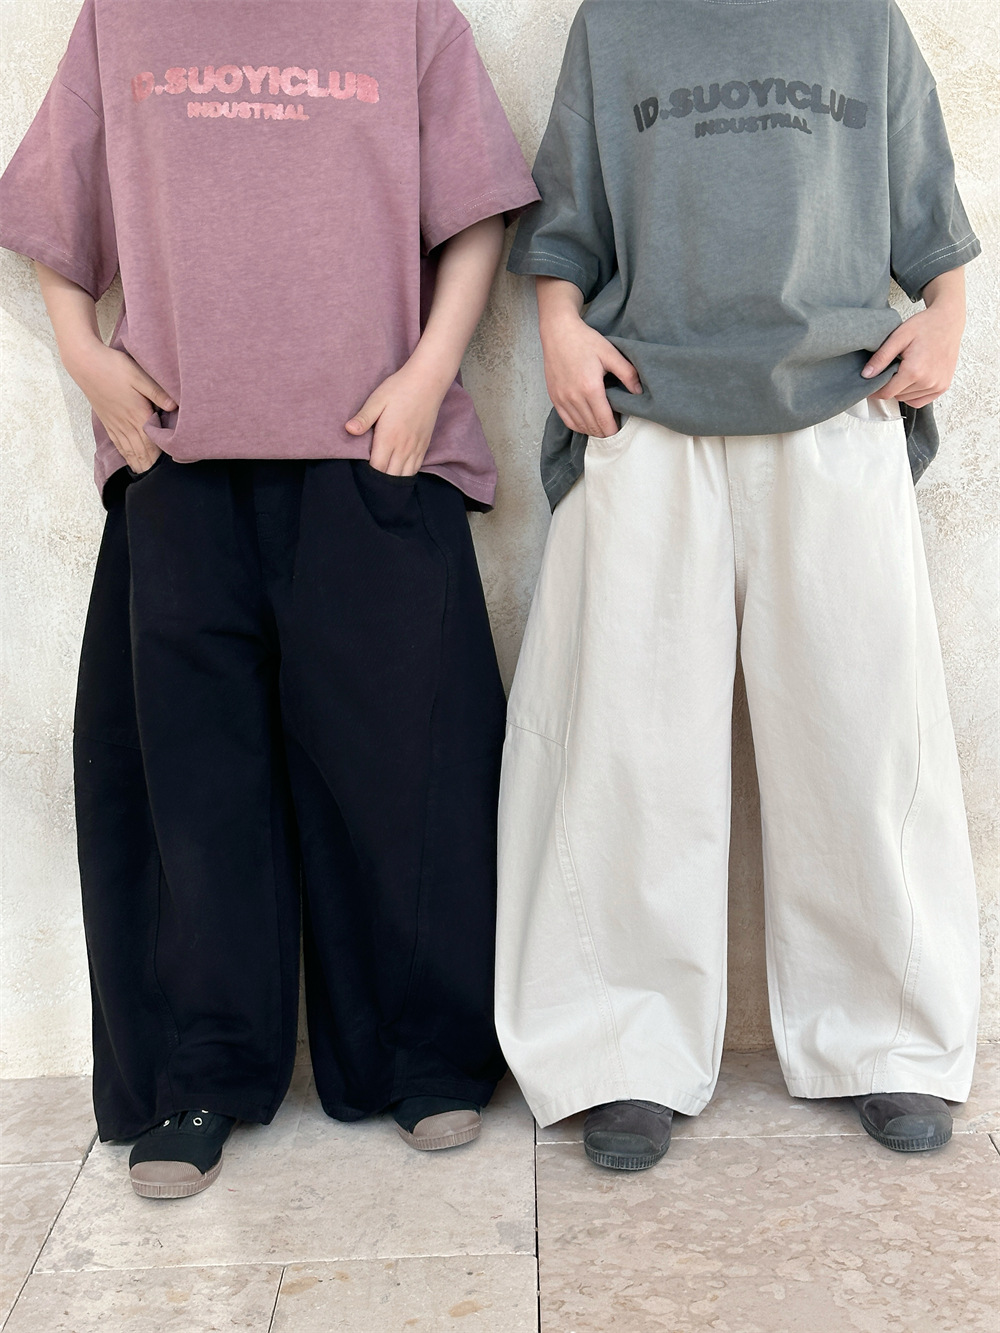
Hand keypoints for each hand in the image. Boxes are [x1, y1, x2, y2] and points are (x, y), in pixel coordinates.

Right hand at [68, 341, 175, 472]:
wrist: (85, 363)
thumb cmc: (114, 366)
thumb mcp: (139, 375)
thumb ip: (157, 392)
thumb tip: (175, 407)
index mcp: (137, 415)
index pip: (152, 443)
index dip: (161, 457)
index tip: (170, 468)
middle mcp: (126, 424)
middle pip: (142, 451)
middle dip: (151, 465)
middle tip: (161, 480)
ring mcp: (115, 424)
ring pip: (129, 450)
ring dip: (139, 464)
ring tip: (147, 477)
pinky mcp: (107, 421)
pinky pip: (118, 443)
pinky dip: (126, 455)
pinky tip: (130, 460)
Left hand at [345, 361, 447, 474]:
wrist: (427, 381)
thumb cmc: (399, 389)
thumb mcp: (377, 400)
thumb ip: (363, 418)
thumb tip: (348, 429)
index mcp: (389, 438)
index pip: (377, 468)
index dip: (368, 476)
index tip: (359, 476)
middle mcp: (404, 447)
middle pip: (390, 476)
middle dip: (379, 483)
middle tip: (368, 484)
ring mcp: (416, 448)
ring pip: (404, 476)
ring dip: (393, 481)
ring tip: (383, 484)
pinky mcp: (424, 445)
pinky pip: (415, 469)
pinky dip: (406, 475)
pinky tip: (398, 475)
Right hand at [539, 303, 641, 437]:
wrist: (558, 332)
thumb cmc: (584, 340)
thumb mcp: (610, 353)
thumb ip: (627, 373)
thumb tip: (639, 392)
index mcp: (590, 388)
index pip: (604, 421)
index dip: (614, 430)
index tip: (622, 428)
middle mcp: (574, 397)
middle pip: (593, 427)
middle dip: (605, 431)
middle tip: (615, 427)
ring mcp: (562, 399)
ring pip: (580, 426)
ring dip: (593, 430)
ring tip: (603, 426)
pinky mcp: (554, 397)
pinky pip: (567, 421)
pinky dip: (579, 426)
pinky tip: (587, 423)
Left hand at [862, 269, 965, 408]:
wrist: (948, 321)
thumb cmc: (925, 325)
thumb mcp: (898, 337)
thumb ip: (881, 357)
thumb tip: (866, 375)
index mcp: (915, 371)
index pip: (887, 393)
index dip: (875, 391)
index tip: (870, 385)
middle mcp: (928, 381)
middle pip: (897, 396)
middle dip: (889, 386)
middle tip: (890, 370)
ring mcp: (938, 385)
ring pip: (908, 399)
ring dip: (901, 390)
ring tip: (903, 371)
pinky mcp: (943, 386)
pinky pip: (921, 401)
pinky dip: (913, 395)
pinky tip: (911, 380)